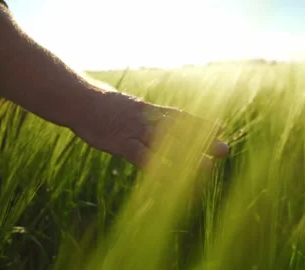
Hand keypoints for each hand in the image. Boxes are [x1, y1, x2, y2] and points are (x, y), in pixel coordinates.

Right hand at [70, 90, 229, 169]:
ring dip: (187, 157)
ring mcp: (135, 131)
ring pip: (166, 146)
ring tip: (208, 167)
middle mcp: (147, 119)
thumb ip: (141, 113)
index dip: (199, 123)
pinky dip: (159, 167)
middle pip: (179, 131)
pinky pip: (143, 157)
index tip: (219, 127)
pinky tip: (172, 179)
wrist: (79, 99)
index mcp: (148, 110)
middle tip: (224, 149)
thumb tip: (151, 117)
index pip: (178, 116)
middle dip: (202, 141)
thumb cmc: (101, 104)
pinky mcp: (121, 143)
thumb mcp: (125, 105)